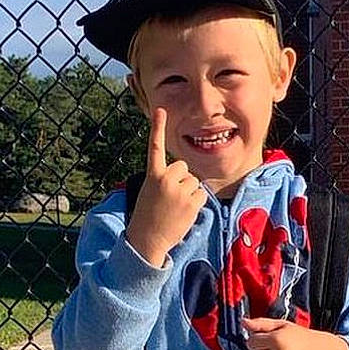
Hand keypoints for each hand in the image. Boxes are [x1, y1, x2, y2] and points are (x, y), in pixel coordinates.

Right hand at [124, 107, 206, 267]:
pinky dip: (196, 203)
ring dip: (189, 193)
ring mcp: (178, 190)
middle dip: (181, 180)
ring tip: (175, 208)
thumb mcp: (150, 192)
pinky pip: (201, 194)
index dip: (157, 127)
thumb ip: (165, 180)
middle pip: (183, 169)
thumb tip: (188, 177)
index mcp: (152, 175)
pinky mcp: (190, 202)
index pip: (155, 147)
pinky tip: (184, 213)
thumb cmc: (149, 216)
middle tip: (170, 199)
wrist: (147, 240)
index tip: (159, 109)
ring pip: (194, 182)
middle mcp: (165, 179)